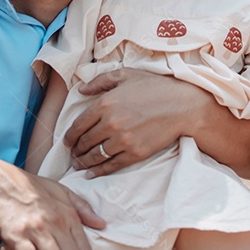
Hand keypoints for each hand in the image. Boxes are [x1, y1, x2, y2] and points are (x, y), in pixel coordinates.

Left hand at [65, 69, 201, 175]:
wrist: (182, 105)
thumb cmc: (155, 87)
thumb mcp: (126, 75)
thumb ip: (100, 81)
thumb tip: (81, 89)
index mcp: (105, 103)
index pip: (78, 125)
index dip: (69, 136)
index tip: (67, 142)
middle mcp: (110, 123)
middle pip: (84, 142)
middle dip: (75, 150)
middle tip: (72, 155)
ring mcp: (123, 140)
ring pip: (95, 156)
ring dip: (83, 162)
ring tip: (79, 164)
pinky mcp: (135, 153)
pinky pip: (111, 165)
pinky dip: (98, 171)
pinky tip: (91, 174)